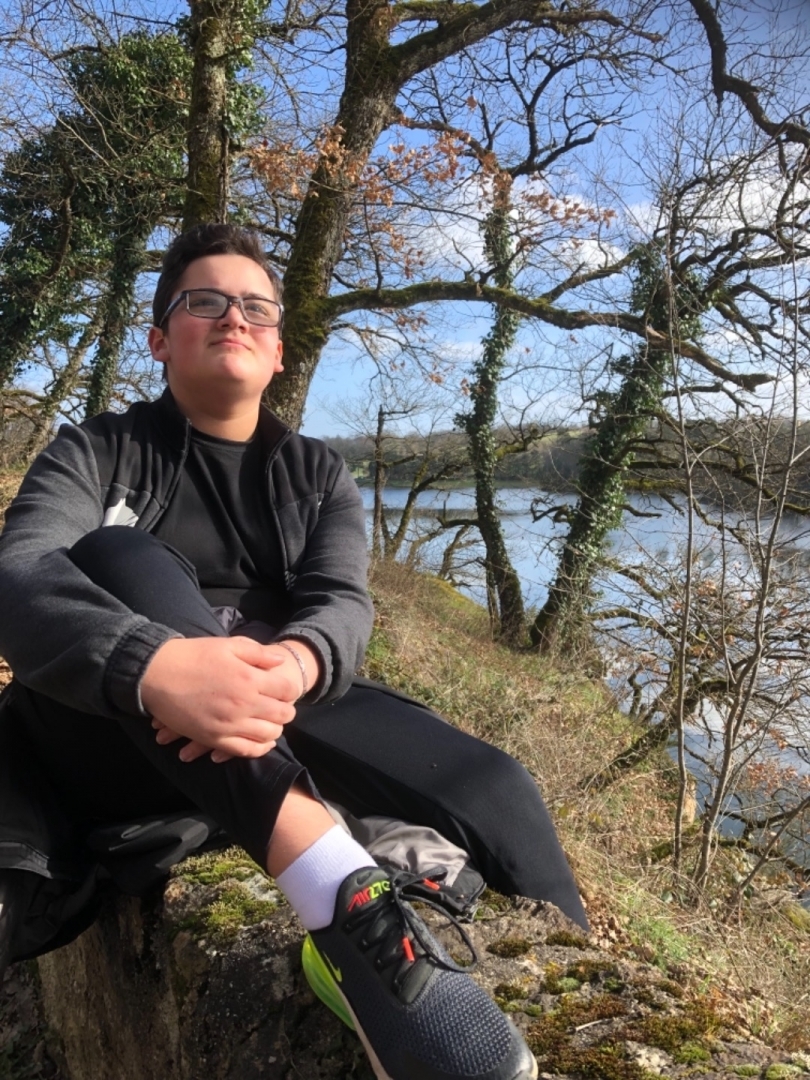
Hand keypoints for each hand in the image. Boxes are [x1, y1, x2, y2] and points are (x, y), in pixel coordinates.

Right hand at [141, 636, 299, 760]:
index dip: (290, 689)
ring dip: (276, 728)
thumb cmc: (193, 655)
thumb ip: (258, 654)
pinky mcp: (214, 738)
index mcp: (249, 679)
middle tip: (281, 705)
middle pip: (283, 714)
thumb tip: (281, 661)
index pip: (287, 690)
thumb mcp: (228, 645)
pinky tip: (262, 741)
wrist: (157, 674)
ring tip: (271, 721)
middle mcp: (243, 704)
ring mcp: (229, 724)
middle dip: (286, 709)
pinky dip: (259, 748)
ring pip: (268, 735)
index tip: (284, 688)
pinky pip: (246, 751)